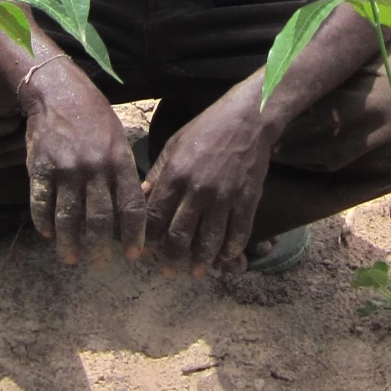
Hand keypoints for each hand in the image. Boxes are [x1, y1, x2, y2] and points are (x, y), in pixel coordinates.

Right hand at [23, 61, 145, 265]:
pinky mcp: (40, 167)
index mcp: (119, 161)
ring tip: (71, 258)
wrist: (57, 91)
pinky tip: (47, 235)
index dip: (133, 233)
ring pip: (68, 217)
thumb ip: (125, 172)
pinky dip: (44, 222)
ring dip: (70, 243)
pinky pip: (41, 203)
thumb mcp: (118, 138)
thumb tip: (132, 208)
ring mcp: (66, 169)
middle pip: (99, 218)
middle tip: (99, 264)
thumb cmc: (94, 116)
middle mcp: (95, 167)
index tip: (133, 254)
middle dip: (100, 247)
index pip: (131, 206)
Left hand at [144, 82, 271, 275]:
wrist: (249, 118)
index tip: (146, 252)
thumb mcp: (175, 144)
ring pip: (209, 240)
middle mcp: (197, 188)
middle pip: (180, 235)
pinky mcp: (248, 199)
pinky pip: (238, 232)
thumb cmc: (207, 128)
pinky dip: (231, 249)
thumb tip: (142, 198)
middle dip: (172, 258)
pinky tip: (226, 257)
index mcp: (175, 174)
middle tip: (170, 270)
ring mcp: (224, 196)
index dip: (149, 239)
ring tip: (197, 272)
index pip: (155, 217)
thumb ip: (158, 173)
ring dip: (202, 261)